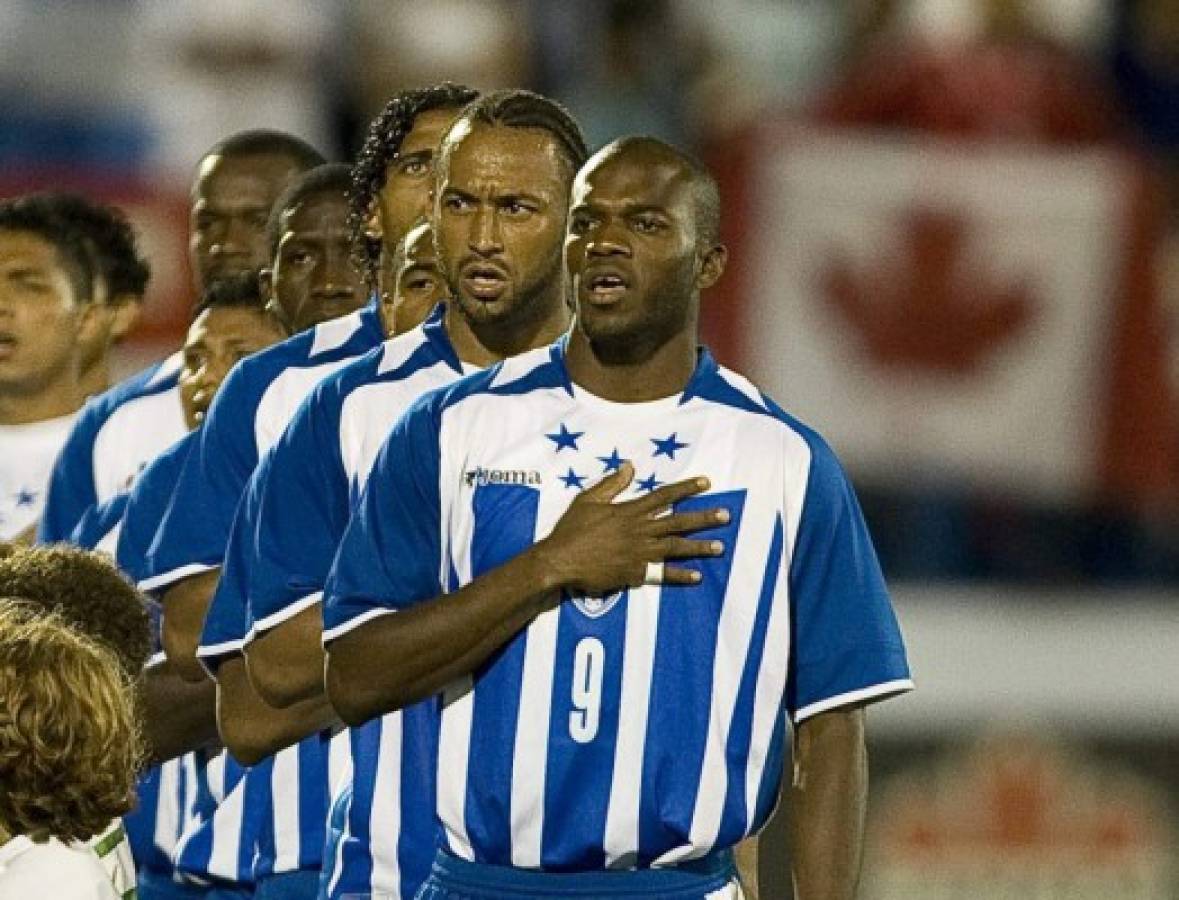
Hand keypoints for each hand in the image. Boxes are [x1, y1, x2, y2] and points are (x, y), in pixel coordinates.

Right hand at [536, 462, 728, 595]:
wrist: (560, 560)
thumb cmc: (571, 530)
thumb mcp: (588, 500)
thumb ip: (611, 484)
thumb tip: (629, 466)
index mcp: (629, 510)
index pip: (664, 496)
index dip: (686, 488)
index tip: (706, 483)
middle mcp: (639, 530)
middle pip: (677, 521)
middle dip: (703, 518)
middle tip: (725, 516)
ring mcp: (638, 552)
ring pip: (675, 547)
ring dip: (698, 547)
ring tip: (719, 547)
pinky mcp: (634, 572)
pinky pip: (662, 573)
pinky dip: (680, 574)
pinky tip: (696, 575)